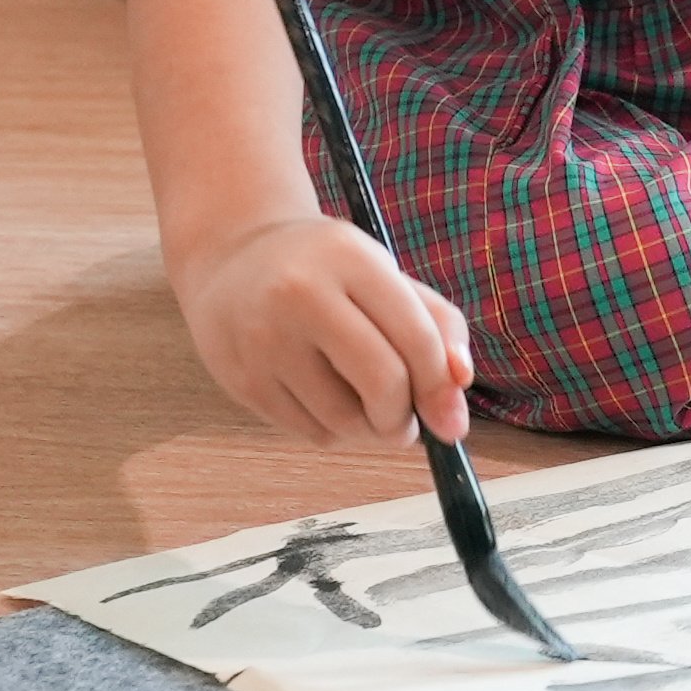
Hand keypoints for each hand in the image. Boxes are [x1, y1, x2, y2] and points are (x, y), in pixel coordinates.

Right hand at [173, 213, 473, 448]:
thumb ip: (438, 330)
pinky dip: (333, 431)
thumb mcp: (386, 276)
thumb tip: (456, 406)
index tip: (449, 417)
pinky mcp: (242, 378)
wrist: (234, 259)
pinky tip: (326, 401)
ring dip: (369, 430)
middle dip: (404, 417)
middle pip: (382, 383)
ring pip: (344, 419)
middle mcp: (301, 292)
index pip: (415, 338)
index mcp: (350, 257)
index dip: (440, 387)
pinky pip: (309, 433)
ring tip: (366, 407)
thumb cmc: (330, 273)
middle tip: (405, 421)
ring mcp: (264, 337)